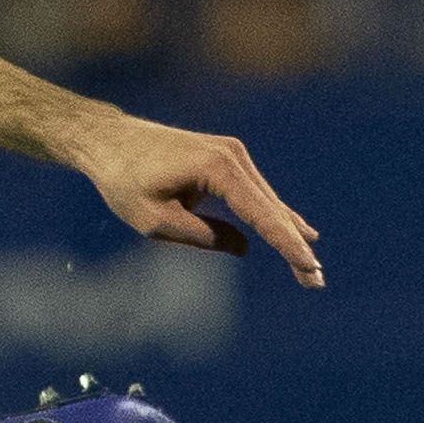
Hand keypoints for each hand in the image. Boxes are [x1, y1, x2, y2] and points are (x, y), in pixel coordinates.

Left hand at [71, 112, 323, 287]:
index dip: (285, 243)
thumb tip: (245, 248)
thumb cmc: (122, 181)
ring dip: (287, 234)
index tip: (308, 266)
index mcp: (216, 168)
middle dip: (293, 246)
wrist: (108, 140)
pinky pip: (255, 192)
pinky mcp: (227, 156)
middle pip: (271, 209)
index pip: (260, 212)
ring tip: (309, 270)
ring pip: (266, 201)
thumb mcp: (153, 220)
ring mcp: (233, 153)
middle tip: (315, 281)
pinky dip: (273, 216)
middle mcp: (232, 155)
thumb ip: (201, 236)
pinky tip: (300, 233)